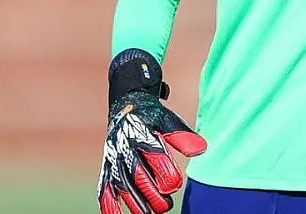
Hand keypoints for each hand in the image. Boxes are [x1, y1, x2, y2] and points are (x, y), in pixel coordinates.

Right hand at [98, 49, 206, 213]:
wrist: (125, 102)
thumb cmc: (151, 115)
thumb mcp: (167, 120)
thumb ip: (182, 136)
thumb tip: (201, 150)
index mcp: (143, 135)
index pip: (155, 157)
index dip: (165, 173)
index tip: (175, 183)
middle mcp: (126, 148)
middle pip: (138, 177)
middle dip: (152, 194)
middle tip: (166, 205)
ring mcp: (115, 158)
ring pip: (122, 186)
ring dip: (135, 203)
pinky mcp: (107, 166)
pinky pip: (104, 187)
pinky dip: (108, 203)